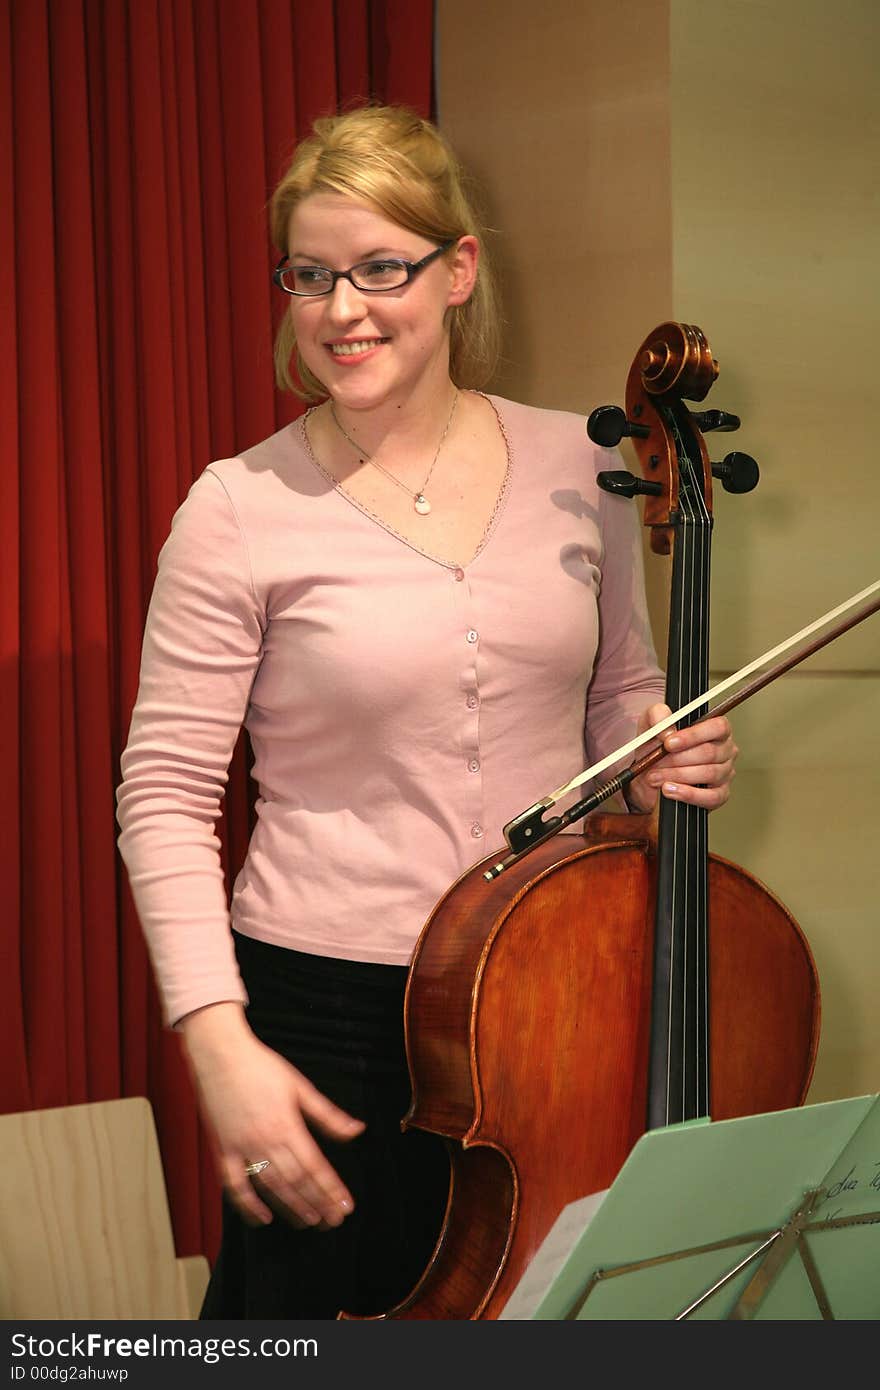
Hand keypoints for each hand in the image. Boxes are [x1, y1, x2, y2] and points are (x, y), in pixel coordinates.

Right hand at [180, 1002, 364, 1229]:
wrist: (220, 1054)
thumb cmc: (261, 1066)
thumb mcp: (300, 1086)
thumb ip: (328, 1114)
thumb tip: (357, 1130)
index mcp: (287, 1125)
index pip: (314, 1166)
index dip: (331, 1189)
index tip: (345, 1206)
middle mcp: (265, 1141)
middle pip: (295, 1181)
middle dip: (317, 1203)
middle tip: (333, 1221)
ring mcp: (241, 1147)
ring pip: (269, 1187)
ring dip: (291, 1207)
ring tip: (310, 1222)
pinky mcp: (222, 1149)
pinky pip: (234, 1185)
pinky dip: (247, 1205)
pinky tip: (264, 1218)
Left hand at [625, 702, 737, 812]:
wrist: (649, 770)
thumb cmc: (657, 744)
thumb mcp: (651, 722)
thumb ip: (658, 715)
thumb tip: (668, 731)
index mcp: (716, 729)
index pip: (718, 727)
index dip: (694, 735)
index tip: (669, 743)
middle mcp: (725, 750)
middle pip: (710, 752)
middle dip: (678, 759)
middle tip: (656, 763)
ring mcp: (725, 773)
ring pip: (710, 773)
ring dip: (678, 776)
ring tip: (656, 777)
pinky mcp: (720, 794)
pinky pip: (712, 797)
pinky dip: (689, 795)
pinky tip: (670, 791)